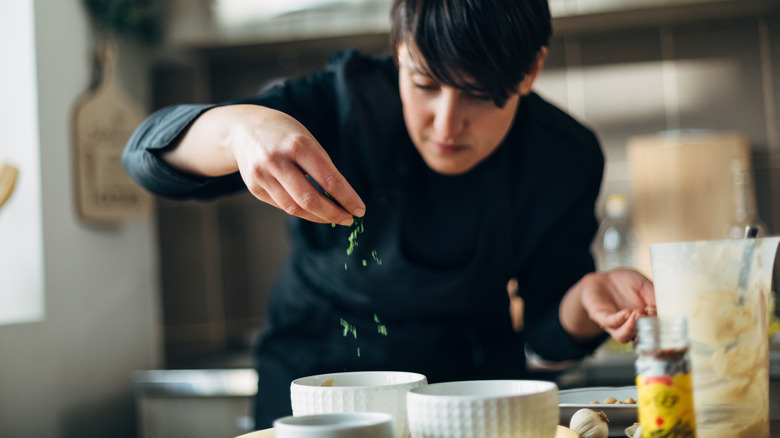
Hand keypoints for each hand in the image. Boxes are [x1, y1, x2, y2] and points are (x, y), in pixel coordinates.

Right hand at [163, 105, 364, 224]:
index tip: (360, 210)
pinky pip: (283, 206)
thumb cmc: (285, 134)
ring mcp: (262, 175)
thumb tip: (342, 199)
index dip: (347, 198)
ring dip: (319, 217)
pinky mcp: (254, 187)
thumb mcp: (307, 139)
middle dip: (333, 214)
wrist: (243, 129)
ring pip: (295, 208)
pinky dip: (302, 211)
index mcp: (297, 144)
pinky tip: (314, 211)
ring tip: (334, 217)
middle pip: (310, 199)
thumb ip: (322, 167)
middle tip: (349, 219)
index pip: (328, 179)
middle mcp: (277, 160)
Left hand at [560, 268, 655, 343]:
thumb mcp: (644, 286)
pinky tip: (626, 312)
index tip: (661, 314)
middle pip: (640, 337)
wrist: (604, 278)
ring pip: (623, 336)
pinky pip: (609, 323)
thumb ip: (654, 296)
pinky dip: (619, 319)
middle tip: (650, 315)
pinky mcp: (601, 318)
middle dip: (646, 329)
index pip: (654, 330)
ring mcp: (615, 325)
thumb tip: (666, 307)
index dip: (659, 326)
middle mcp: (631, 326)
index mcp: (645, 321)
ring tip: (638, 314)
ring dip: (631, 327)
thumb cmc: (626, 283)